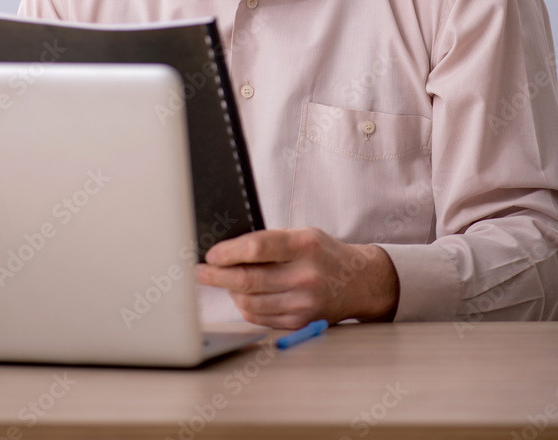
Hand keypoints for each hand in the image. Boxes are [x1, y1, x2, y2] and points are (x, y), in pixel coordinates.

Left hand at [195, 227, 399, 329]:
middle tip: (200, 272)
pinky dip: (245, 306)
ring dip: (229, 292)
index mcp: (304, 245)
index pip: (257, 248)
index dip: (228, 252)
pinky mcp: (300, 323)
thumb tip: (227, 250)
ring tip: (222, 281)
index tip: (210, 254)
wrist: (358, 281)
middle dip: (217, 276)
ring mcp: (303, 303)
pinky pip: (260, 317)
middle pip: (248, 280)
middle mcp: (305, 276)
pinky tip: (240, 296)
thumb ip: (270, 241)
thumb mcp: (302, 235)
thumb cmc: (323, 253)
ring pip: (250, 301)